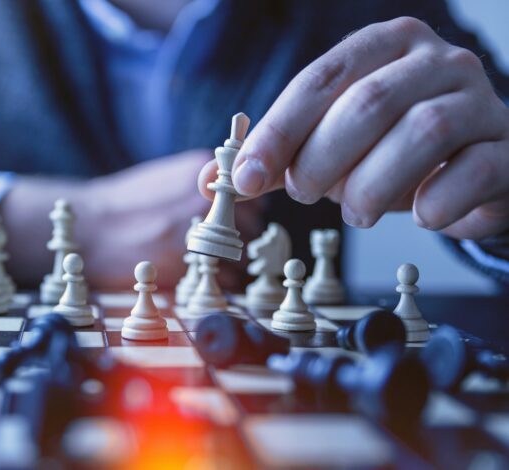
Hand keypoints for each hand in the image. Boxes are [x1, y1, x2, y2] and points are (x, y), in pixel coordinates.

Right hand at [1, 150, 262, 289]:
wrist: (88, 228)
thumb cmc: (123, 205)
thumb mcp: (165, 177)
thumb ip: (201, 185)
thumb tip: (232, 199)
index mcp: (201, 171)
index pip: (253, 195)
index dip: (244, 213)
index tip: (232, 223)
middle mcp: (205, 199)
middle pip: (252, 225)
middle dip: (238, 239)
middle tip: (215, 248)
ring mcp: (198, 231)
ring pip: (241, 255)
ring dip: (231, 264)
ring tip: (203, 264)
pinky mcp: (187, 264)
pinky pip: (225, 279)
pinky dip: (218, 284)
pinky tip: (195, 277)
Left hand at [199, 17, 508, 239]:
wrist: (472, 168)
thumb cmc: (390, 152)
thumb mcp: (329, 146)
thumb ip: (277, 158)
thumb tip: (212, 179)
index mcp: (384, 47)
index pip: (321, 79)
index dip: (278, 131)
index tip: (246, 178)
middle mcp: (436, 62)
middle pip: (369, 102)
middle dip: (322, 159)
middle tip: (305, 194)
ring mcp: (480, 100)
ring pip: (423, 131)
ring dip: (373, 185)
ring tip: (354, 213)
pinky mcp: (506, 148)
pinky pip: (474, 171)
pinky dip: (436, 202)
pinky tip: (419, 215)